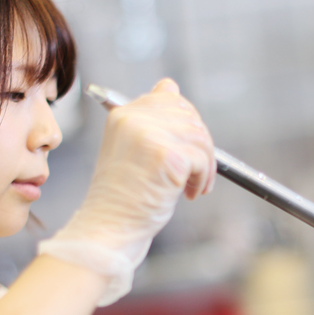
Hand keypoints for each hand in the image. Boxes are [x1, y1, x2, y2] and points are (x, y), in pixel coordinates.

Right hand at [39, 78, 214, 303]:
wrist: (108, 227)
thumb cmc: (122, 197)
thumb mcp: (132, 148)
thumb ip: (151, 120)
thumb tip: (171, 87)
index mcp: (123, 114)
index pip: (168, 95)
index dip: (185, 121)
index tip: (185, 147)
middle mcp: (134, 119)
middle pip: (189, 115)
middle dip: (200, 144)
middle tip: (197, 172)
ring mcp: (150, 136)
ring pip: (200, 137)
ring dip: (204, 165)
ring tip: (193, 186)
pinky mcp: (167, 156)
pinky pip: (202, 158)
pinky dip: (203, 179)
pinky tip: (189, 193)